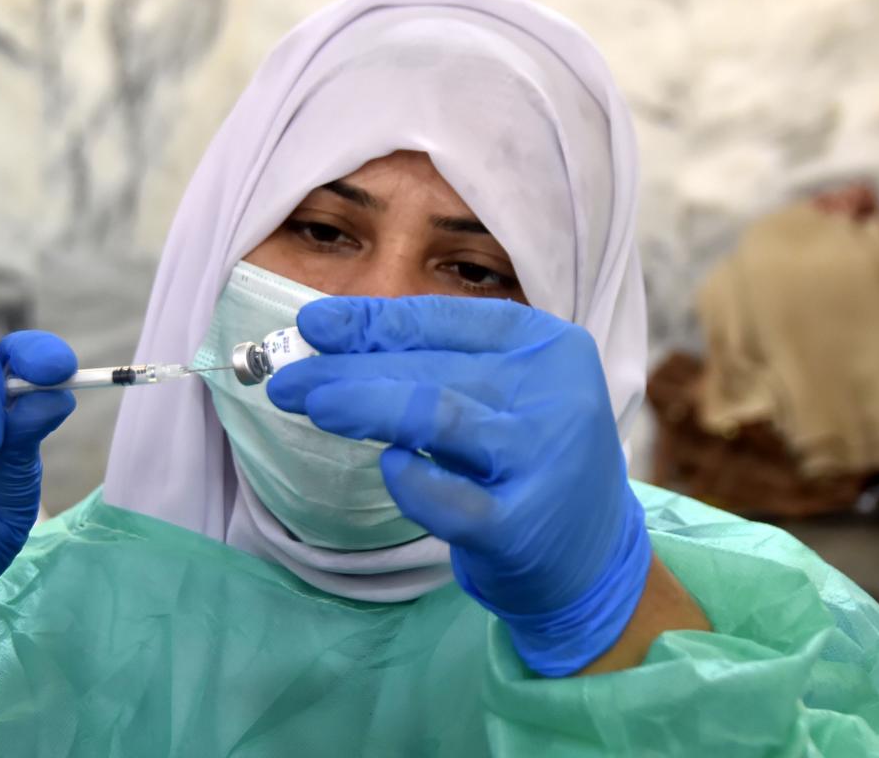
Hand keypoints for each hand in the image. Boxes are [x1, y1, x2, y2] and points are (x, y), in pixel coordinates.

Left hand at [267, 296, 651, 676]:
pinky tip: (389, 468)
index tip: (313, 323)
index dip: (372, 320)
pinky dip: (410, 481)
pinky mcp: (523, 526)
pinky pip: (449, 499)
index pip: (444, 320)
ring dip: (364, 404)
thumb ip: (431, 361)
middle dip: (349, 369)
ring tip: (311, 402)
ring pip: (437, 417)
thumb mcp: (498, 393)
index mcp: (546, 345)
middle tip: (286, 377)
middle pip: (431, 367)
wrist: (592, 558)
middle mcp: (553, 393)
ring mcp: (542, 459)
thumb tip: (331, 333)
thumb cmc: (527, 460)